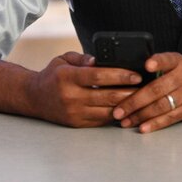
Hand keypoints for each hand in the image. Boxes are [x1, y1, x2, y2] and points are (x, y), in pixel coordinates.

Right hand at [27, 51, 141, 127]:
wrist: (34, 98)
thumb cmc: (53, 75)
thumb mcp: (64, 59)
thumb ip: (83, 58)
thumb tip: (99, 59)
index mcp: (67, 77)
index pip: (99, 76)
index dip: (120, 75)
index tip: (137, 74)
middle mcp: (71, 96)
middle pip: (107, 96)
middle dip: (130, 92)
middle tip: (147, 87)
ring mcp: (74, 113)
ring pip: (107, 111)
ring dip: (127, 105)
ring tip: (141, 98)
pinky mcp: (77, 124)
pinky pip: (102, 120)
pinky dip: (116, 114)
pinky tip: (127, 108)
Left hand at [111, 52, 181, 132]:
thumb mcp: (175, 63)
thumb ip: (157, 65)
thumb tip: (130, 73)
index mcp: (178, 63)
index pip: (167, 59)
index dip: (158, 62)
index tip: (147, 65)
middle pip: (157, 89)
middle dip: (135, 101)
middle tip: (119, 110)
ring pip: (161, 106)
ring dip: (140, 115)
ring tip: (125, 121)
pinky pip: (168, 118)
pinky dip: (154, 124)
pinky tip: (142, 127)